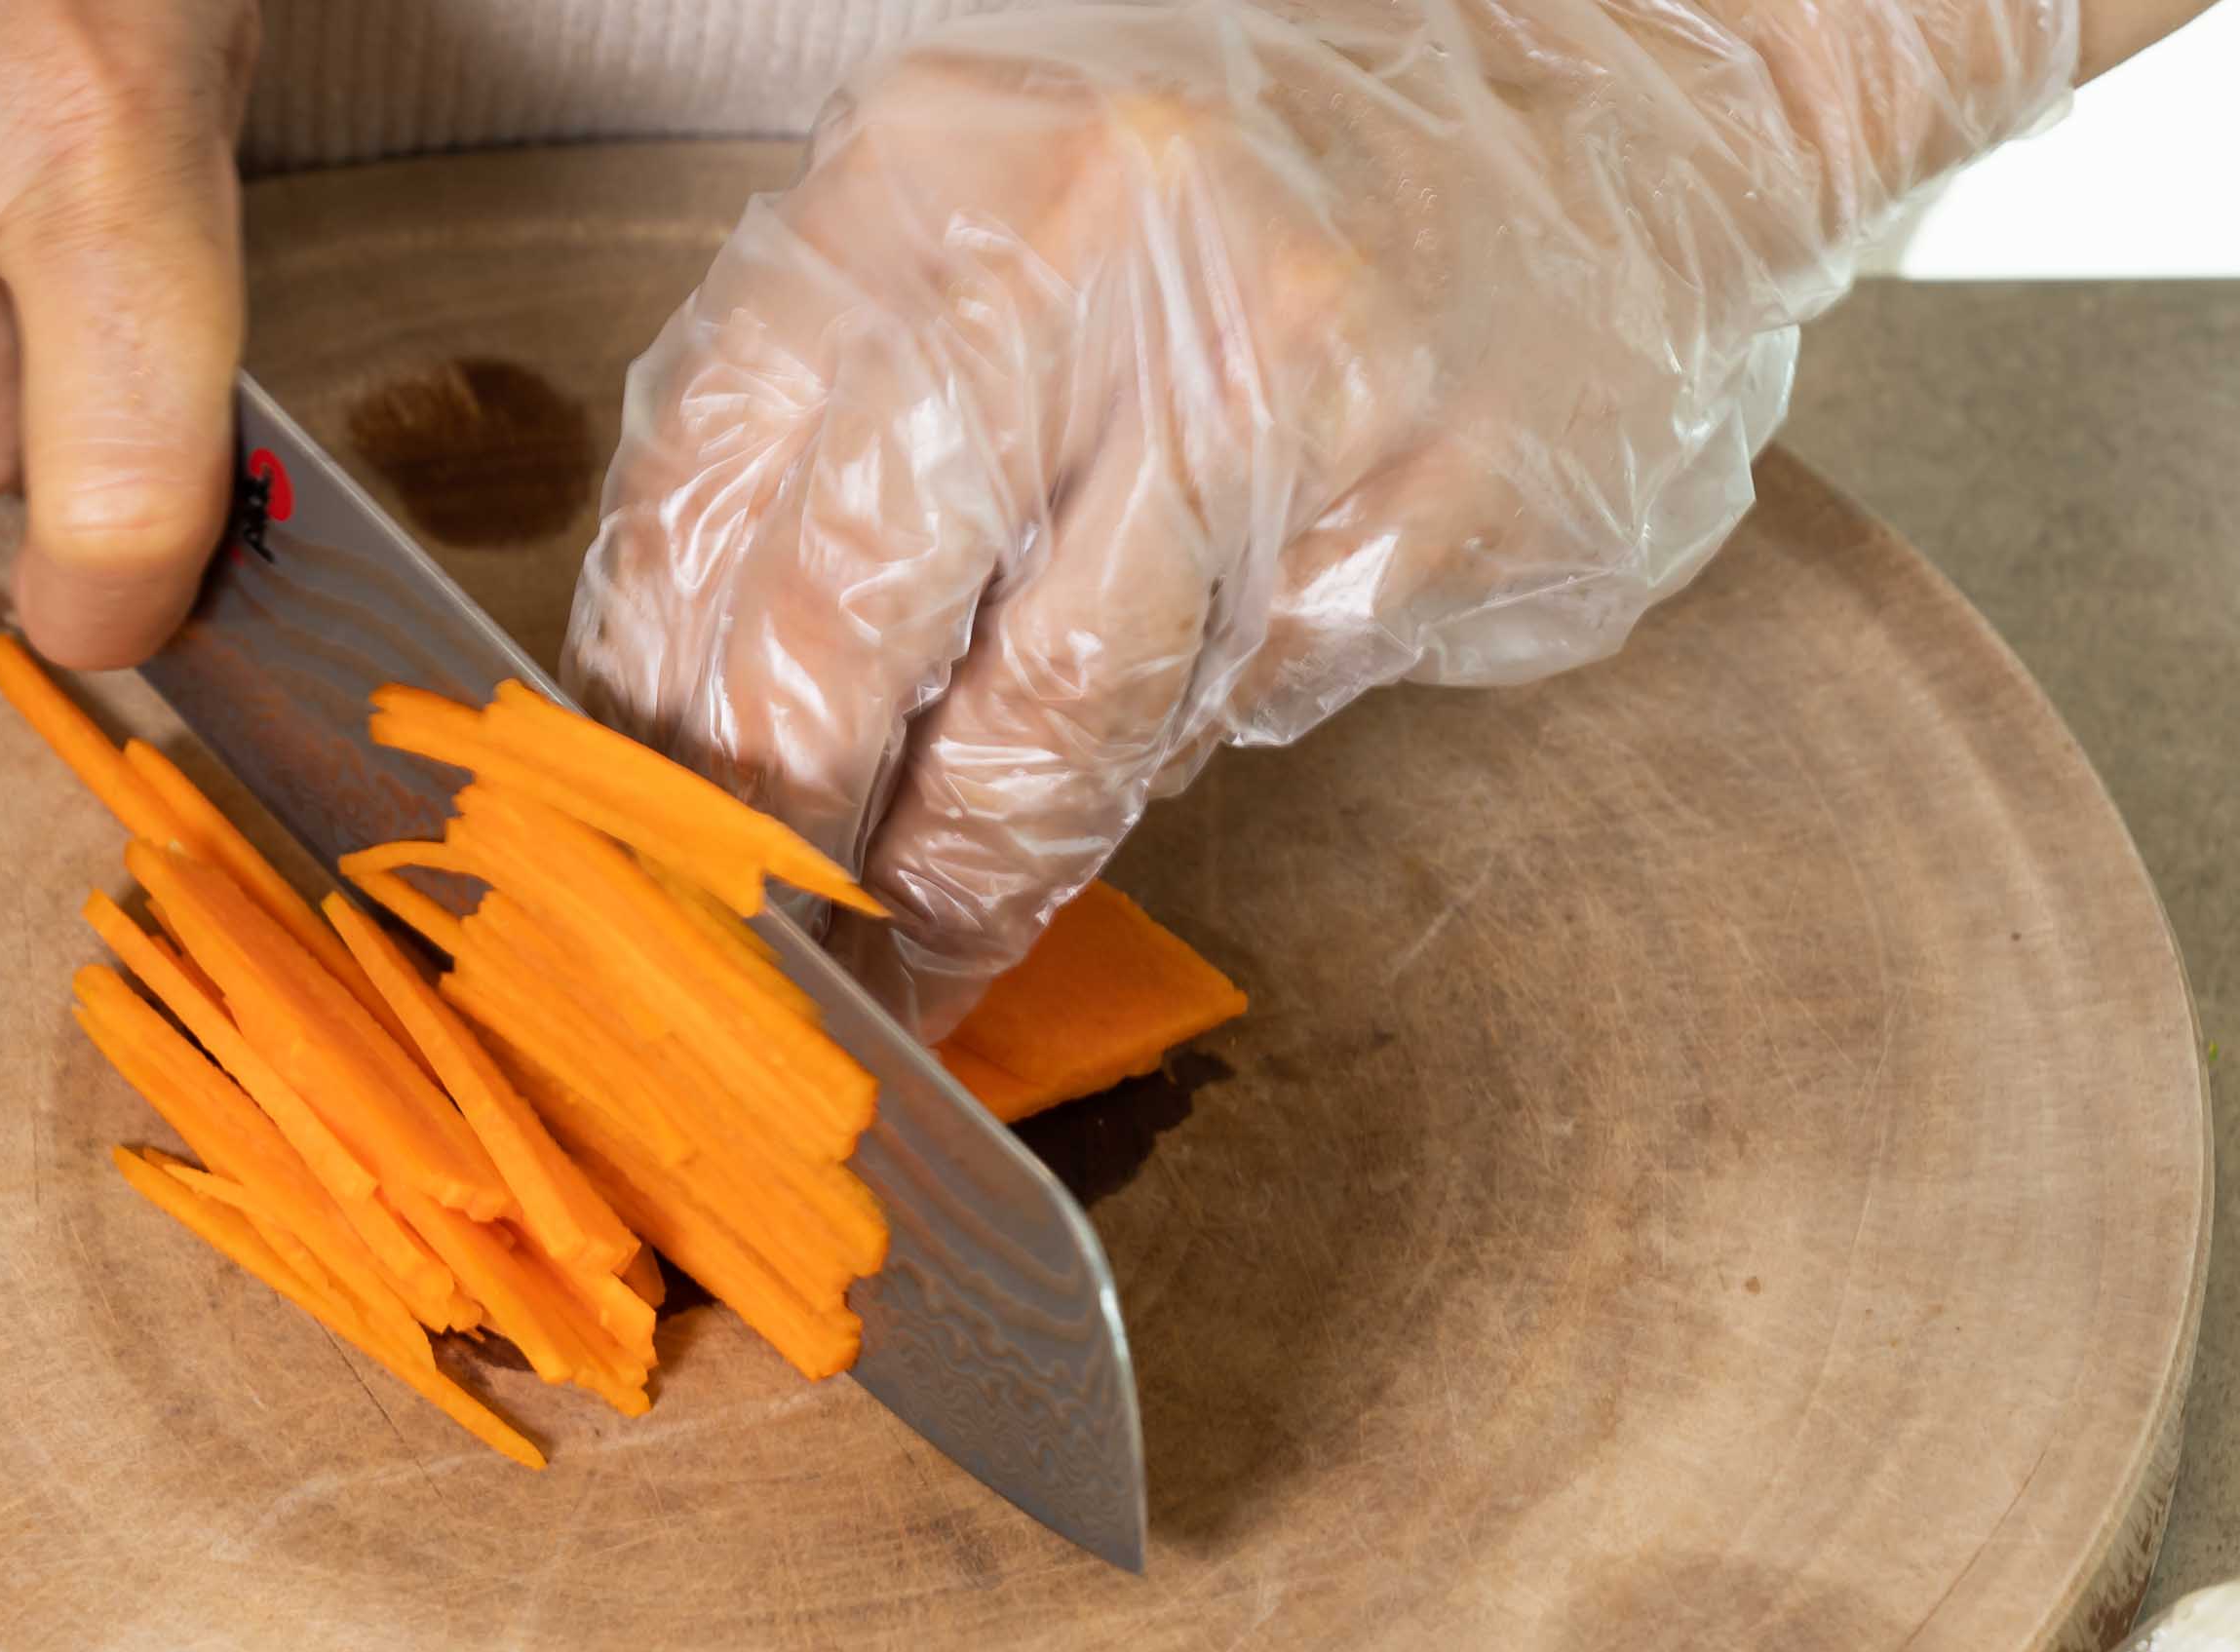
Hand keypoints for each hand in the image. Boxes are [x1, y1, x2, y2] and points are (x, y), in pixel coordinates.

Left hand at [563, 0, 2071, 1037]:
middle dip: (779, 826)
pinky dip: (1173, 769)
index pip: (706, 479)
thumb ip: (847, 406)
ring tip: (912, 972)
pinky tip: (1139, 787)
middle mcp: (1083, 244)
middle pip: (845, 615)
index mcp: (924, 166)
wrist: (1613, 91)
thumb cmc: (1250, 196)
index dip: (647, 696)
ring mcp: (1271, 371)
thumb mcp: (1003, 216)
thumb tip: (692, 695)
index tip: (625, 828)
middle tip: (745, 957)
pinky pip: (1237, 706)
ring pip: (1051, 714)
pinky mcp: (1422, 502)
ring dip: (962, 883)